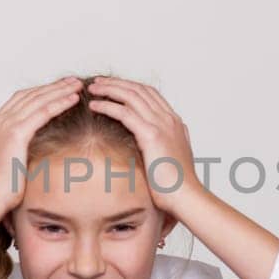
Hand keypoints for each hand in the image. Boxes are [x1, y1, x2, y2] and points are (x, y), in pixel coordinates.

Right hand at [0, 77, 83, 215]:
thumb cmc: (0, 186)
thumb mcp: (9, 159)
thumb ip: (18, 147)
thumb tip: (34, 148)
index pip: (22, 99)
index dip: (42, 91)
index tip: (60, 88)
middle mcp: (0, 120)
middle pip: (31, 94)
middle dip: (53, 86)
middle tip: (73, 81)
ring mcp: (6, 125)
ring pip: (39, 99)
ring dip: (60, 90)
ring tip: (77, 85)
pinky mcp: (16, 133)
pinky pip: (43, 112)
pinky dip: (59, 103)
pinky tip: (73, 99)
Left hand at [86, 76, 198, 213]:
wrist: (186, 196)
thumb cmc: (176, 185)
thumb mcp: (170, 158)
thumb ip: (162, 145)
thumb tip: (150, 144)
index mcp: (174, 123)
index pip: (150, 94)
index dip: (130, 87)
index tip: (113, 86)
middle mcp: (169, 119)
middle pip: (140, 90)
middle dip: (117, 83)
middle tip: (98, 82)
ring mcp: (162, 125)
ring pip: (131, 96)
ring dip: (109, 89)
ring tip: (92, 89)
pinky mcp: (151, 135)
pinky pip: (124, 113)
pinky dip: (108, 105)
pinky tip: (95, 105)